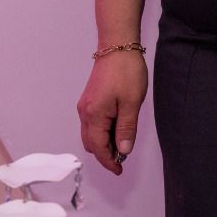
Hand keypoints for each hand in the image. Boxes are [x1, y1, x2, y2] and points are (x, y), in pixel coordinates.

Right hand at [76, 51, 148, 175]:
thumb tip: (123, 150)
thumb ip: (126, 128)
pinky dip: (102, 131)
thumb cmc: (126, 72)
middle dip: (105, 154)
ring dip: (104, 143)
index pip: (98, 147)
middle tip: (122, 159)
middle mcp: (84, 113)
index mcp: (93, 115)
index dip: (109, 162)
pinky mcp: (89, 99)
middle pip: (91, 143)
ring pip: (91, 134)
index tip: (120, 170)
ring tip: (122, 145)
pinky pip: (92, 123)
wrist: (117, 46)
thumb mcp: (131, 102)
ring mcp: (85, 106)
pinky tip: (117, 129)